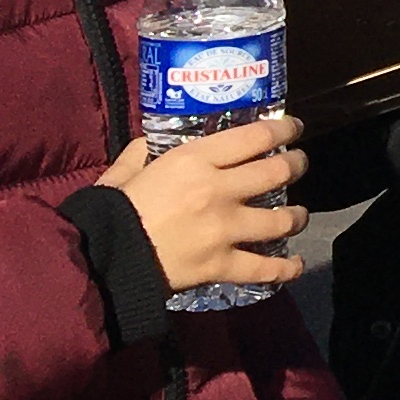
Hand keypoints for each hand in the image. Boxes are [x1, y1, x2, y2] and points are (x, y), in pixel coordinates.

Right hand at [99, 114, 307, 291]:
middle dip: (296, 165)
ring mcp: (224, 230)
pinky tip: (295, 264)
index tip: (294, 129)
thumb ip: (141, 154)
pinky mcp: (221, 265)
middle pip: (277, 172)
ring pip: (281, 220)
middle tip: (299, 165)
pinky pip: (266, 269)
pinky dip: (286, 268)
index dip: (284, 130)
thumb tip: (150, 143)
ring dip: (297, 216)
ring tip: (299, 214)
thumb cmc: (110, 212)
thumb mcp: (125, 172)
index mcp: (194, 160)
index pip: (255, 136)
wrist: (100, 260)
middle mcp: (218, 190)